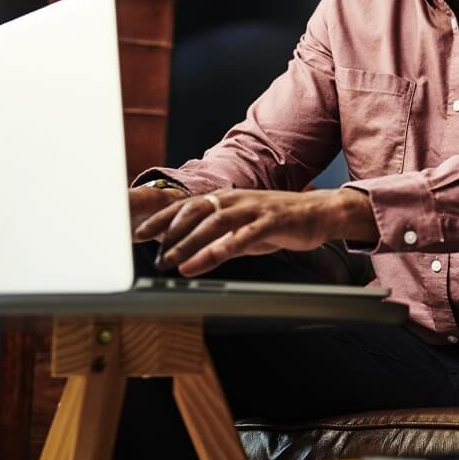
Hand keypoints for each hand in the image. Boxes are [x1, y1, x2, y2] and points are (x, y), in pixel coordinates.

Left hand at [134, 187, 376, 276]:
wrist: (319, 212)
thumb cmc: (279, 222)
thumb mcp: (244, 234)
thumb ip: (217, 244)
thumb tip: (187, 261)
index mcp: (228, 198)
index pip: (187, 206)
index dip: (162, 218)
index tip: (139, 232)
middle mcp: (237, 199)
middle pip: (195, 210)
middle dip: (169, 230)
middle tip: (149, 251)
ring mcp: (254, 208)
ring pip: (215, 222)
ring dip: (189, 241)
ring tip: (171, 260)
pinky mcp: (272, 221)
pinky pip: (243, 235)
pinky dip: (222, 248)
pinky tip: (206, 260)